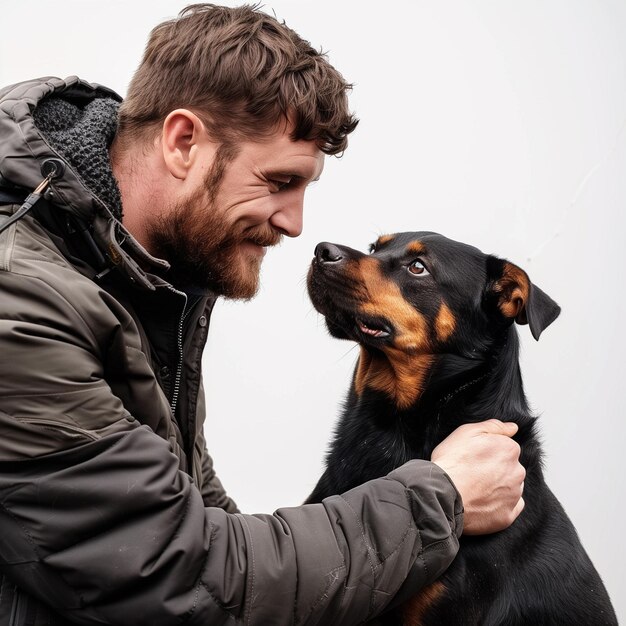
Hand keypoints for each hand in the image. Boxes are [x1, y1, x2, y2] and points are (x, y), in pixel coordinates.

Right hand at [431, 419, 524, 534]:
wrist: (443, 494)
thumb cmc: (452, 462)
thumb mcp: (467, 432)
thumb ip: (494, 426)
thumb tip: (513, 427)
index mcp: (509, 449)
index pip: (505, 447)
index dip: (488, 450)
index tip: (474, 456)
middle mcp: (517, 472)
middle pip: (509, 467)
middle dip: (495, 468)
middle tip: (472, 471)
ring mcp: (513, 495)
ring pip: (510, 487)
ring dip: (498, 486)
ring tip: (475, 487)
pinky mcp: (507, 516)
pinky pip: (510, 507)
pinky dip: (500, 504)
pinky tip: (483, 501)